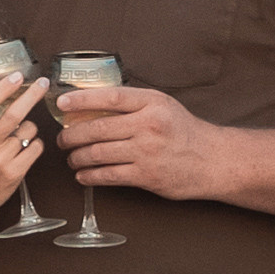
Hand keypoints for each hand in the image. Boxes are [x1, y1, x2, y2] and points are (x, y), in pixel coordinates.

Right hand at [0, 72, 49, 223]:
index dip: (2, 89)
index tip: (17, 76)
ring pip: (29, 131)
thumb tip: (3, 90)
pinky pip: (35, 148)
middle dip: (32, 95)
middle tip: (43, 83)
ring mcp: (0, 160)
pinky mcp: (14, 173)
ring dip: (30, 129)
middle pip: (13, 114)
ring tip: (20, 138)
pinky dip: (35, 144)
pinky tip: (25, 150)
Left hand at [56, 83, 215, 198]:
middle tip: (62, 138)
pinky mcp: (147, 176)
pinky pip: (109, 175)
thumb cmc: (184, 131)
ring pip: (98, 153)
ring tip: (71, 157)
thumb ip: (132, 104)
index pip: (110, 97)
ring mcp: (147, 152)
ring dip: (77, 157)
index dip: (81, 99)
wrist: (212, 160)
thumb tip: (92, 104)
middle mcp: (149, 125)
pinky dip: (90, 175)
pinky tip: (83, 174)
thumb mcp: (163, 106)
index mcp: (152, 103)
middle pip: (97, 128)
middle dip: (71, 135)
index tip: (62, 103)